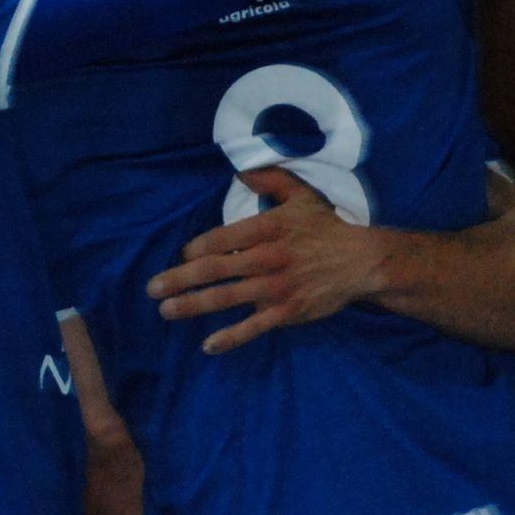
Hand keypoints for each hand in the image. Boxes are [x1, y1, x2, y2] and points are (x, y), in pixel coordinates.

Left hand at [148, 168, 391, 353]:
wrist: (361, 261)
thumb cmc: (326, 227)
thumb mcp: (301, 194)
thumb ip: (270, 179)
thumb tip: (241, 169)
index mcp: (267, 229)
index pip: (220, 239)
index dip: (196, 249)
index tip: (183, 255)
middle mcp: (266, 258)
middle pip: (214, 270)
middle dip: (179, 279)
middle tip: (152, 288)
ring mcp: (276, 288)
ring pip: (226, 298)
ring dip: (193, 305)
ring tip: (166, 311)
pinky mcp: (287, 312)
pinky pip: (253, 327)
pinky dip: (230, 337)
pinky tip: (208, 345)